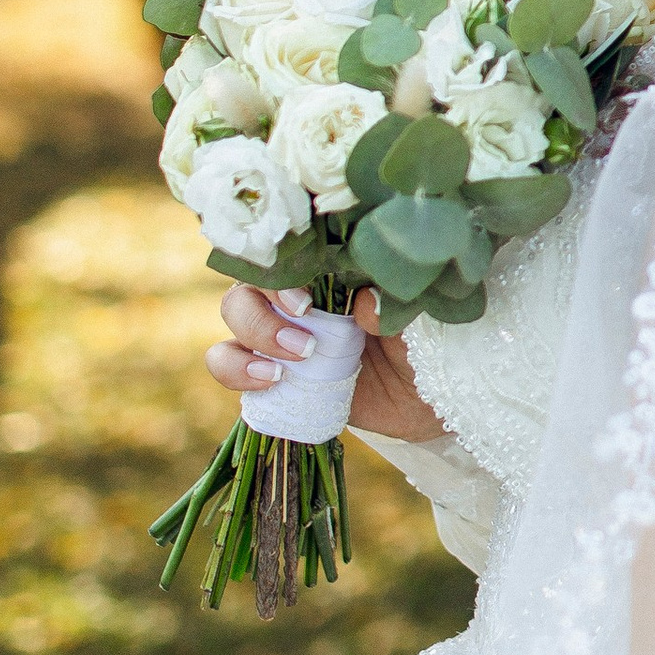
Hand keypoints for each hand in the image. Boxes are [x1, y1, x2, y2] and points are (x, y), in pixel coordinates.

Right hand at [207, 286, 436, 441]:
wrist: (425, 400)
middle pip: (251, 283)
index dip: (281, 273)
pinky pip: (229, 364)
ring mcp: (282, 333)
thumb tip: (365, 304)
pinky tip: (269, 383)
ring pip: (235, 316)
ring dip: (249, 340)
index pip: (288, 254)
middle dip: (262, 315)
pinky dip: (237, 372)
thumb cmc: (424, 346)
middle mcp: (301, 296)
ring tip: (282, 371)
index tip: (305, 304)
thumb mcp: (418, 321)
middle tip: (303, 344)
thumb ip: (392, 305)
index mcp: (333, 272)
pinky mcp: (274, 372)